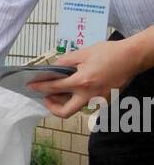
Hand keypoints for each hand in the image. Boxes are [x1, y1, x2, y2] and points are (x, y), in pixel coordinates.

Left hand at [27, 37, 147, 117]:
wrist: (132, 57)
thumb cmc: (109, 52)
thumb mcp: (84, 53)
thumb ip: (66, 62)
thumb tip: (54, 69)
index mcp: (81, 82)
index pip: (54, 88)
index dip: (40, 88)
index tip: (31, 87)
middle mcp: (89, 95)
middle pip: (65, 112)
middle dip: (52, 107)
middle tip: (47, 97)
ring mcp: (99, 100)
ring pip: (77, 108)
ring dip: (66, 101)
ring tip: (62, 90)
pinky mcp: (106, 101)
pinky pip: (88, 103)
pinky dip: (80, 97)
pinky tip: (79, 87)